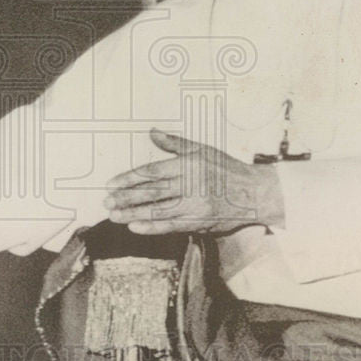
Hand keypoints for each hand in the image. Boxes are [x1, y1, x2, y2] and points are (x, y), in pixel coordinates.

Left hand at [104, 128, 283, 234]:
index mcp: (188, 165)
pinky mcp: (198, 222)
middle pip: (151, 192)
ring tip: (114, 215)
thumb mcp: (202, 149)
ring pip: (158, 211)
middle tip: (107, 201)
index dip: (129, 178)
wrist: (254, 194)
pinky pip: (171, 226)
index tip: (111, 183)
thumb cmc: (226, 169)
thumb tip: (152, 132)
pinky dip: (152, 227)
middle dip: (126, 198)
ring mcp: (194, 206)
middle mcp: (190, 185)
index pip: (152, 172)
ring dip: (133, 214)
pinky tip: (135, 227)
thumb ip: (174, 143)